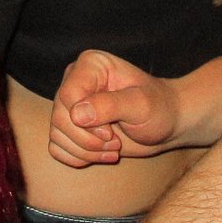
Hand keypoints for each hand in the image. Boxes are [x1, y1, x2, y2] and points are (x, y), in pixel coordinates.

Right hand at [49, 52, 183, 166]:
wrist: (165, 124)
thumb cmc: (158, 108)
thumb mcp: (141, 105)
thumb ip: (111, 105)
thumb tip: (77, 115)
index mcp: (91, 65)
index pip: (68, 95)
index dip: (87, 121)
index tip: (111, 132)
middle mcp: (75, 81)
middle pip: (60, 118)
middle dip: (88, 140)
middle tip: (115, 142)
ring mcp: (70, 104)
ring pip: (57, 135)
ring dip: (86, 150)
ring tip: (113, 147)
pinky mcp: (69, 125)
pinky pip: (56, 147)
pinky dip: (78, 157)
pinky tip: (101, 153)